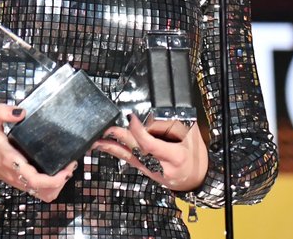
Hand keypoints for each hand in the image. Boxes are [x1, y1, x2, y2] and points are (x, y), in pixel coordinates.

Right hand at [0, 104, 76, 202]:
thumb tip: (21, 112)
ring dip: (55, 185)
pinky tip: (54, 170)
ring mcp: (17, 180)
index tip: (68, 168)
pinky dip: (48, 185)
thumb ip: (3, 112)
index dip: (55, 180)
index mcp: (11, 161)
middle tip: (69, 165)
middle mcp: (16, 174)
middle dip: (60, 182)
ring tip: (64, 169)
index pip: (36, 180)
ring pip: (41, 194)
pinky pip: (37, 190)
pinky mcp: (18, 180)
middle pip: (43, 192)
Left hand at [92, 114, 208, 191]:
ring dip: (112, 147)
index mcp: (174, 157)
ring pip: (129, 157)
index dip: (138, 131)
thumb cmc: (195, 156)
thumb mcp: (193, 137)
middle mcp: (160, 166)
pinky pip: (129, 160)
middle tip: (107, 127)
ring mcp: (151, 170)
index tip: (130, 117)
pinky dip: (116, 151)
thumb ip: (175, 125)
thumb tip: (155, 113)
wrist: (196, 179)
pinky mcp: (145, 170)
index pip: (150, 145)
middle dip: (120, 138)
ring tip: (97, 140)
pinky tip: (105, 146)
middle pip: (136, 150)